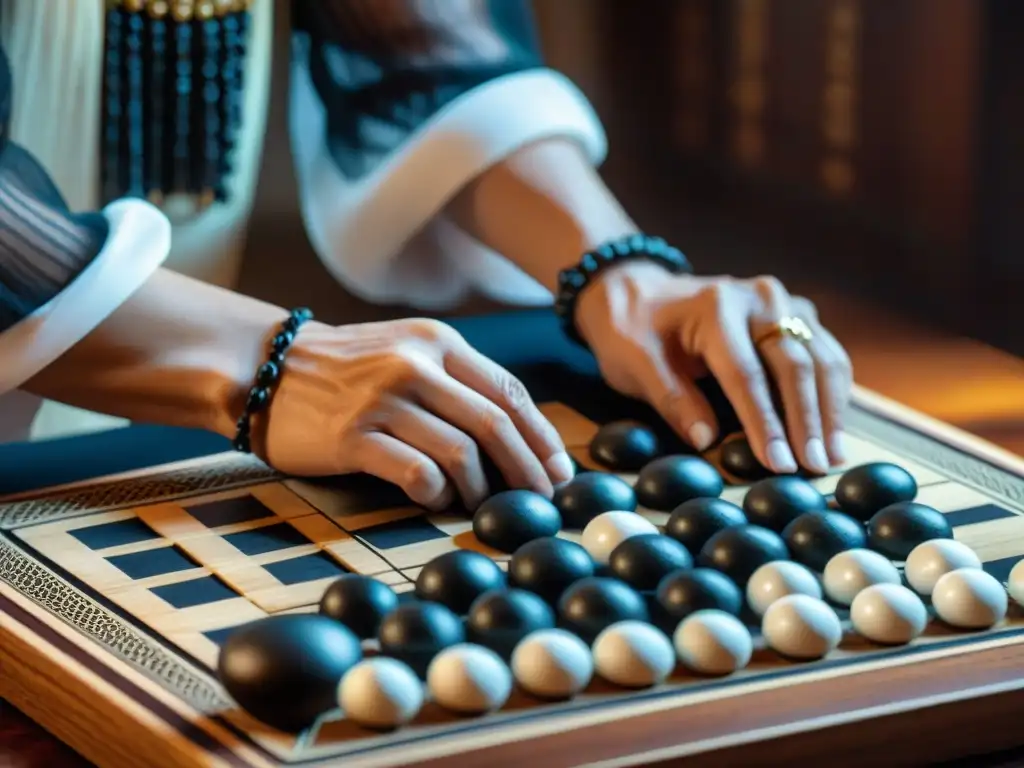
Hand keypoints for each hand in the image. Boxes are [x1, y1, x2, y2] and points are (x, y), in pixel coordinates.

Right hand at [256, 318, 574, 509]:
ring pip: (460, 451)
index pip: (508, 391)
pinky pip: (414, 472)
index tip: (560, 471)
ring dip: (481, 488)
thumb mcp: (406, 352)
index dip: (541, 436)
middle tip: (540, 501)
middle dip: (526, 469)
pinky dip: (435, 493)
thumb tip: (515, 435)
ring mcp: (383, 399)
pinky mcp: (353, 435)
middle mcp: (415, 364)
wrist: (265, 365)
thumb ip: (455, 383)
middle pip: (494, 423)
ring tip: (482, 506)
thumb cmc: (345, 369)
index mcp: (437, 343)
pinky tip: (435, 500)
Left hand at [575, 262, 852, 474]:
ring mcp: (782, 303)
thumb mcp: (634, 362)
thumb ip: (670, 399)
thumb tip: (706, 440)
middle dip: (808, 421)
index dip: (765, 423)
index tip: (779, 464)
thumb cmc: (632, 331)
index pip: (747, 374)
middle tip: (815, 467)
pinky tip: (832, 429)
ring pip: (822, 358)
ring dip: (830, 410)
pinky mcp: (795, 314)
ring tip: (832, 457)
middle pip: (794, 365)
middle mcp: (758, 298)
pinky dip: (833, 392)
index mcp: (716, 308)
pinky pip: (825, 353)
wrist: (640, 293)